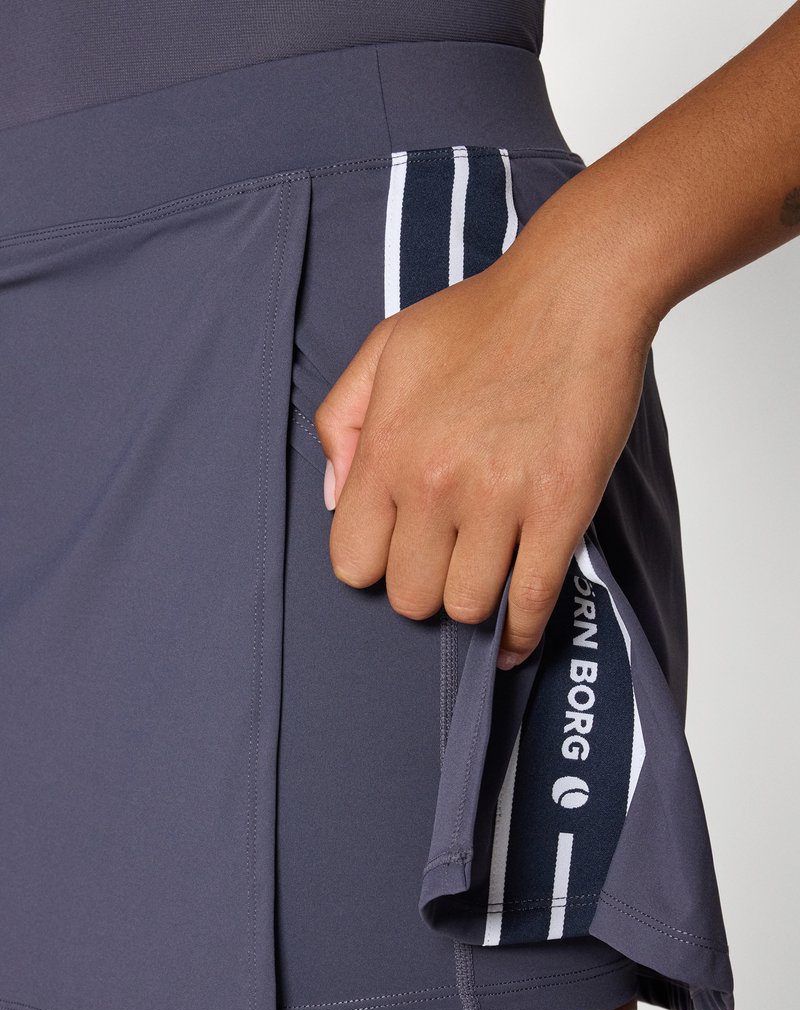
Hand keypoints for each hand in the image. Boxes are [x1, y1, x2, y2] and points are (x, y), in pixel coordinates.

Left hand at [314, 209, 658, 668]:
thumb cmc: (481, 317)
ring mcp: (501, 500)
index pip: (352, 562)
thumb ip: (341, 422)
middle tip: (446, 559)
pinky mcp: (561, 508)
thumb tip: (334, 499)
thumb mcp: (385, 349)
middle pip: (408, 596)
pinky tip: (513, 636)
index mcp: (387, 449)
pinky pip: (532, 602)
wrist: (575, 292)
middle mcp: (435, 483)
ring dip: (473, 601)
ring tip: (483, 576)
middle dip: (423, 586)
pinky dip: (521, 632)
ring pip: (467, 608)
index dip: (373, 564)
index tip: (397, 549)